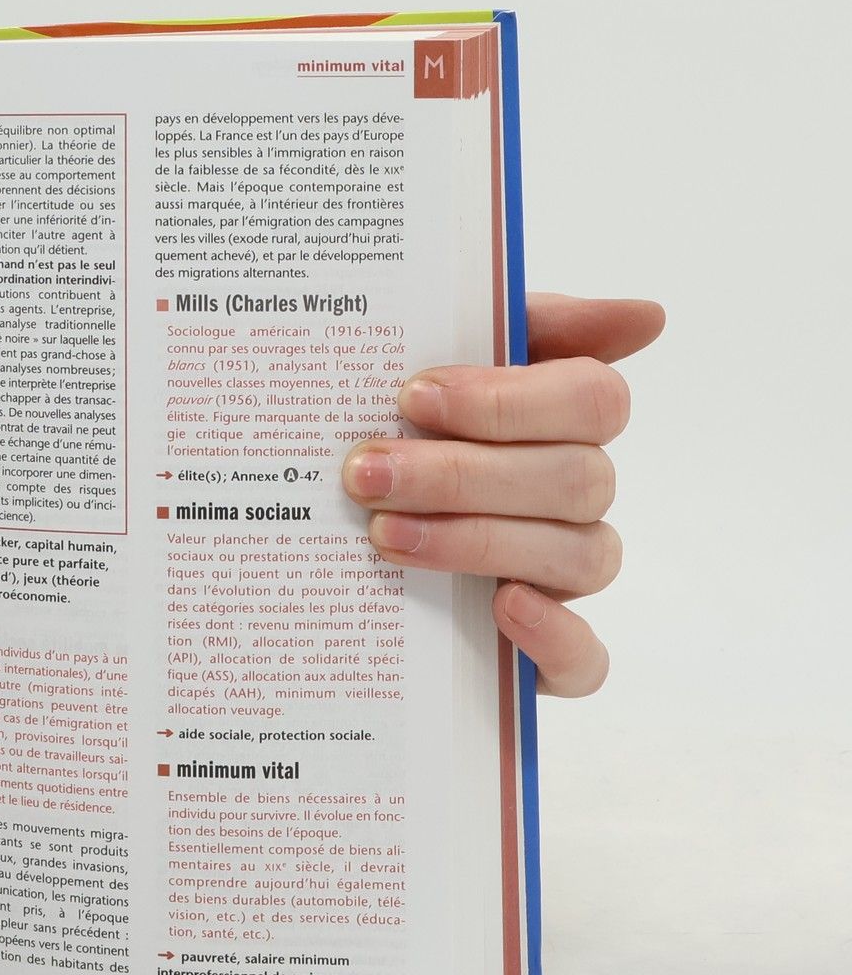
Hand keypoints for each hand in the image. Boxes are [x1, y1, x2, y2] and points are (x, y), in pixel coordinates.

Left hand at [342, 293, 664, 696]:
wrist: (325, 517)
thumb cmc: (398, 422)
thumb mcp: (437, 353)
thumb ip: (523, 321)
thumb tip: (649, 314)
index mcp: (562, 419)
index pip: (593, 399)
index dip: (507, 399)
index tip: (413, 395)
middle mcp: (576, 494)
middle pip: (575, 479)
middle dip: (461, 474)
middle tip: (368, 472)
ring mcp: (564, 574)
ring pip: (578, 557)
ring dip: (477, 542)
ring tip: (383, 533)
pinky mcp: (544, 651)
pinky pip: (586, 660)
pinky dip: (554, 637)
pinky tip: (501, 608)